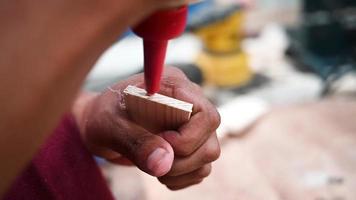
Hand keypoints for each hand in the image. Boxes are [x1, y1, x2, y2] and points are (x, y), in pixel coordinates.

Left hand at [75, 67, 220, 189]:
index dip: (188, 138)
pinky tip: (158, 169)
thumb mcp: (110, 125)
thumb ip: (135, 141)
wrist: (98, 125)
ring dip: (180, 171)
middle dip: (182, 161)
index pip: (206, 114)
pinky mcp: (191, 144)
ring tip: (151, 165)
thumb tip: (163, 163)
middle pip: (211, 140)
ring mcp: (192, 125)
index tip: (160, 143)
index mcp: (174, 87)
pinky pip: (200, 168)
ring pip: (208, 156)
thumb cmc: (102, 117)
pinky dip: (180, 177)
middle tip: (153, 162)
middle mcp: (190, 104)